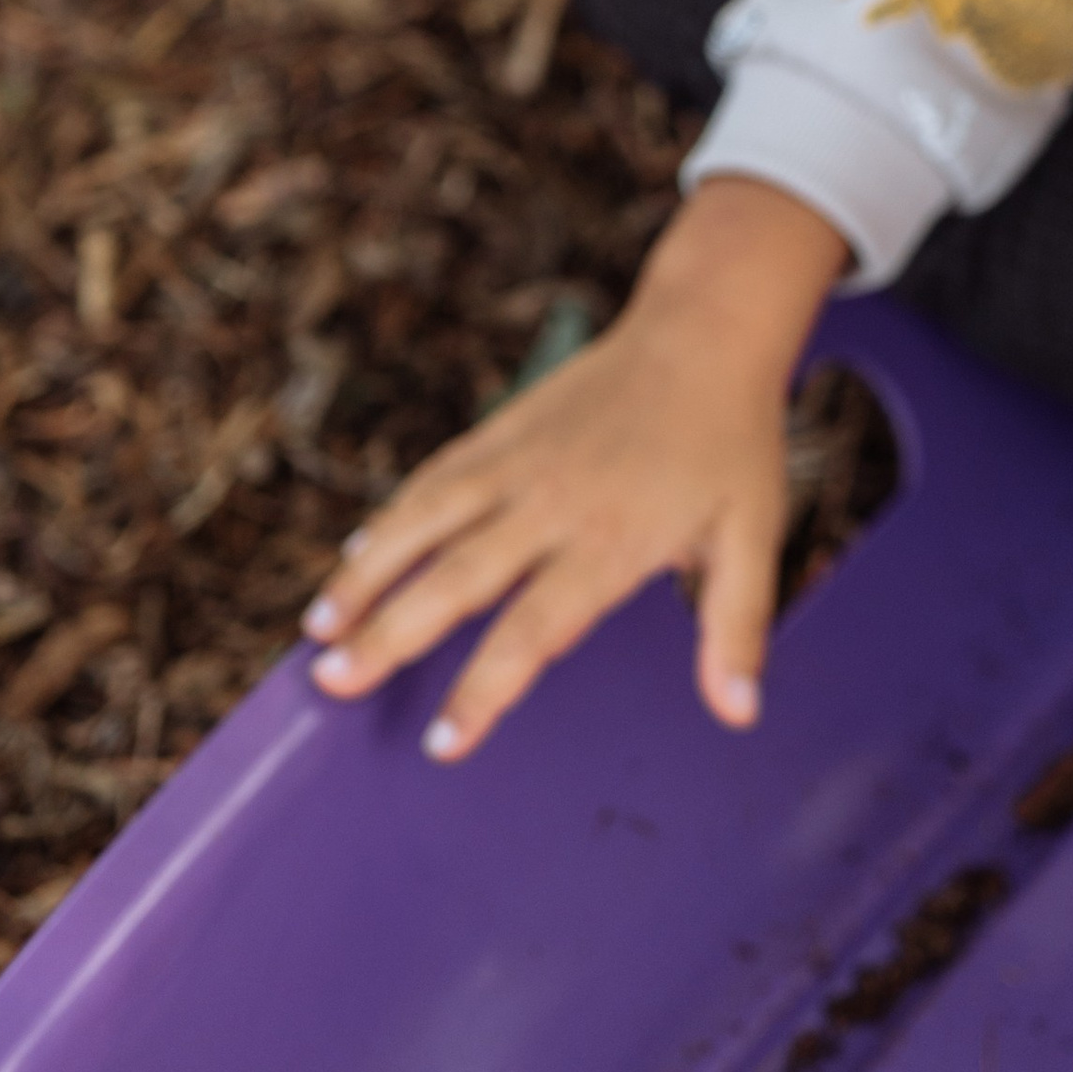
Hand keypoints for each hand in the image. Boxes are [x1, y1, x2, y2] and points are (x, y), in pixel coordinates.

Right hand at [301, 174, 847, 760]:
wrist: (706, 330)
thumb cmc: (733, 443)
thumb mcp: (755, 535)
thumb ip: (737, 626)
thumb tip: (740, 712)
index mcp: (612, 540)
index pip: (535, 630)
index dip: (485, 688)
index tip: (444, 741)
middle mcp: (553, 502)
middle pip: (458, 578)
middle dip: (391, 635)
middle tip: (335, 683)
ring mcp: (520, 460)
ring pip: (425, 520)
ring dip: (368, 573)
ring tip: (318, 627)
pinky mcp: (503, 428)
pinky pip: (435, 476)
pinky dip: (391, 517)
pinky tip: (356, 555)